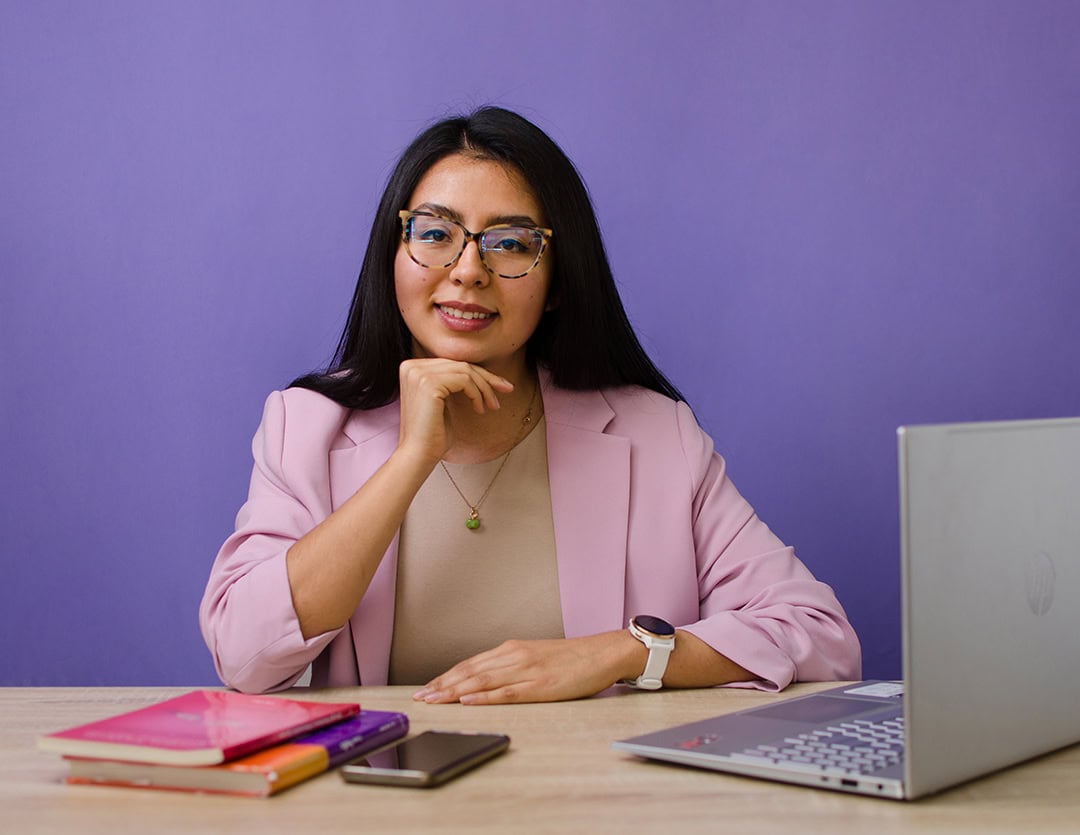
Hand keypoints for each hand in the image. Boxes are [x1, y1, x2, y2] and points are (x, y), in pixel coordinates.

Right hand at [396, 358, 513, 464]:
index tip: (500, 385)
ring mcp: (419, 373)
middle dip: (487, 378)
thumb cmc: (432, 434)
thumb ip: (452, 382)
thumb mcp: (443, 401)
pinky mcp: (429, 383)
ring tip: (493, 406)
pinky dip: (477, 394)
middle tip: (507, 389)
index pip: (453, 364)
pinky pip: (464, 380)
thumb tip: (479, 371)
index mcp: (412, 367)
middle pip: (460, 364)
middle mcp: (412, 366)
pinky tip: (480, 409)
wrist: (418, 455)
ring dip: (485, 388)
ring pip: (465, 371)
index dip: (478, 374)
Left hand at [412, 632, 641, 704]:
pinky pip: (507, 693)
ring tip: (434, 701)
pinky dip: (485, 697)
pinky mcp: (540, 686)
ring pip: (482, 682)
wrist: (602, 653)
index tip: (426, 688)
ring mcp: (526, 671)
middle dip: (442, 686)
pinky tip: (469, 701)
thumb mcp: (535, 656)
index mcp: (512, 650)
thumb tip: (486, 679)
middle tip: (420, 698)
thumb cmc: (571, 658)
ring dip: (454, 692)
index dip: (445, 677)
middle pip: (470, 673)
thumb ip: (511, 666)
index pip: (470, 664)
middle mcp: (514, 657)